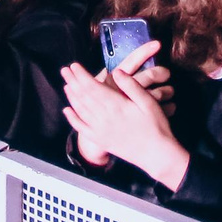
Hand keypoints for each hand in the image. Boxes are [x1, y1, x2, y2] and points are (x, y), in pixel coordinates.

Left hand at [61, 44, 187, 184]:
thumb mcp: (148, 102)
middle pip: (83, 96)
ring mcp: (100, 130)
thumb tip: (116, 72)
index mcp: (115, 106)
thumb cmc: (156, 127)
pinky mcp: (101, 140)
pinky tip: (67, 111)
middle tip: (64, 70)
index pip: (93, 86)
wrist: (156, 155)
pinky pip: (82, 128)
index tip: (74, 65)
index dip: (81, 75)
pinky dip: (72, 118)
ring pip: (80, 110)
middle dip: (73, 81)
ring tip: (66, 85)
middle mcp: (104, 117)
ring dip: (71, 96)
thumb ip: (131, 86)